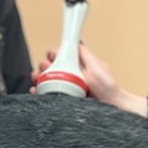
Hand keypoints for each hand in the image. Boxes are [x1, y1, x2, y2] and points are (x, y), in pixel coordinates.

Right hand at [31, 44, 147, 116]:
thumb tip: (74, 43)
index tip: (52, 55)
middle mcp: (71, 76)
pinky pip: (49, 94)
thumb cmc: (107, 86)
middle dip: (43, 66)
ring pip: (47, 81)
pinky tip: (36, 90)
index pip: (61, 57)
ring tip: (37, 77)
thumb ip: (84, 54)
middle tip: (44, 67)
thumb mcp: (96, 65)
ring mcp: (67, 88)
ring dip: (39, 77)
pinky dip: (40, 92)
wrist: (110, 104)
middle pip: (51, 68)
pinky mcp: (65, 98)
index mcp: (77, 66)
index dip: (54, 54)